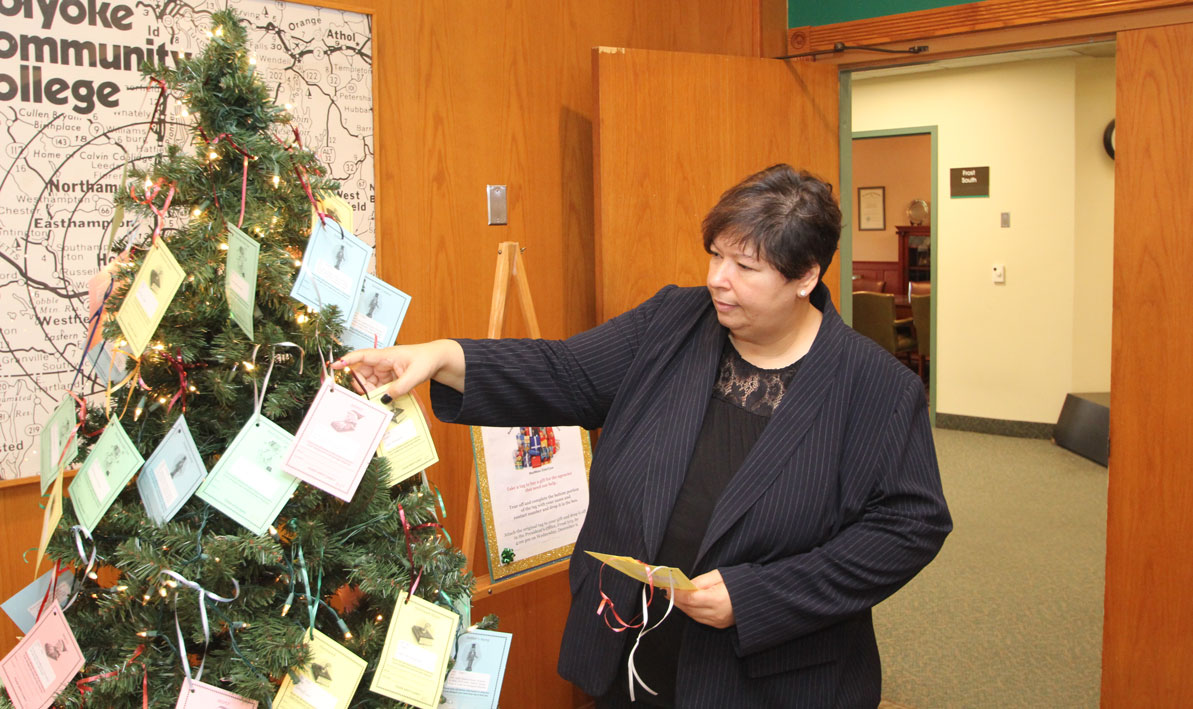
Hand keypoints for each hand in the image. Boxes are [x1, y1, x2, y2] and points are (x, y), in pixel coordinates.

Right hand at [332, 340, 464, 397]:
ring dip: (372, 391)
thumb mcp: (414, 376)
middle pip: (361, 372)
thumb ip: (399, 388)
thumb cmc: (426, 360)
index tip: (335, 366)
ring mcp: (384, 369)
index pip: (362, 356)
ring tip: (382, 399)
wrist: (436, 359)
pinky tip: (386, 398)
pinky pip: (378, 386)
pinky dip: (379, 393)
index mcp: (386, 355)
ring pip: (368, 381)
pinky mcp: (388, 376)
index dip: (347, 361)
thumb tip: (385, 399)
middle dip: (361, 385)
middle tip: (369, 396)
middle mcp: (382, 361)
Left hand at [670, 569, 734, 628]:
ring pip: (692, 615)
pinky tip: (686, 603)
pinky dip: (690, 611)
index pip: (690, 598)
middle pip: (689, 608)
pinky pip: (700, 618)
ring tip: (673, 595)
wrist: (757, 596)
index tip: (666, 585)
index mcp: (717, 600)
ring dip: (682, 605)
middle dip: (676, 599)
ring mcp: (718, 622)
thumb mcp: (720, 575)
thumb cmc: (740, 582)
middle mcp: (716, 614)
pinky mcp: (719, 625)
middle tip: (666, 589)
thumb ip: (701, 581)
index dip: (676, 592)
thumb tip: (685, 585)